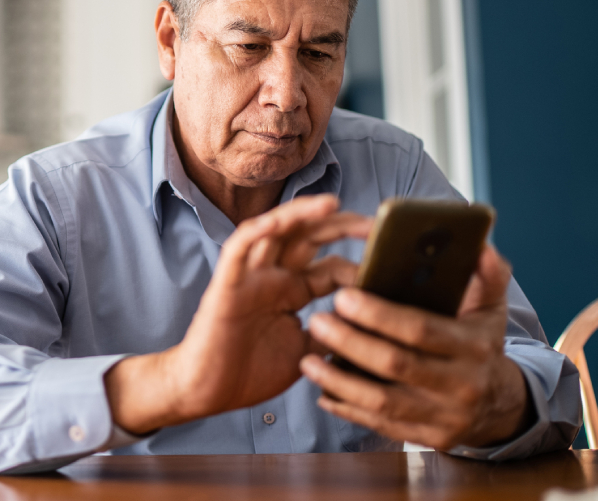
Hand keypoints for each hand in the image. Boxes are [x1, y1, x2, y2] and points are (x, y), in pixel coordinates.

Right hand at [104, 194, 370, 433]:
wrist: (206, 393)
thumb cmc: (250, 373)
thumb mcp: (306, 352)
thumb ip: (331, 333)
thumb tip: (371, 325)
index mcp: (293, 291)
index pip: (332, 265)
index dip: (360, 262)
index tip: (391, 264)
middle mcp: (274, 276)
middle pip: (309, 237)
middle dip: (341, 226)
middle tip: (375, 225)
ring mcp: (250, 277)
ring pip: (276, 231)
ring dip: (302, 214)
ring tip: (332, 204)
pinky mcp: (227, 284)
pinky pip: (239, 248)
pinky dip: (257, 231)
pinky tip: (279, 220)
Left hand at [299, 245, 532, 449]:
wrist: (500, 405)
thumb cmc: (482, 346)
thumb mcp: (491, 309)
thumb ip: (487, 274)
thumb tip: (479, 244)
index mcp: (473, 347)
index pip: (421, 329)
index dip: (379, 315)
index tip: (343, 296)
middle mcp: (461, 384)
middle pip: (395, 364)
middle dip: (350, 342)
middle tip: (317, 321)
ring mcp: (445, 417)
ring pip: (382, 401)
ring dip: (339, 381)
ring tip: (307, 360)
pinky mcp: (428, 438)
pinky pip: (380, 426)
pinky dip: (348, 408)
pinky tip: (322, 392)